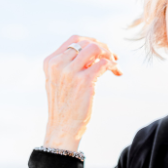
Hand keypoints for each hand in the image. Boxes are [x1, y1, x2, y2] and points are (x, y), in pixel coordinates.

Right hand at [43, 35, 122, 150]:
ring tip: (115, 64)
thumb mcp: (60, 81)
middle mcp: (58, 64)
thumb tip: (94, 53)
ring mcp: (71, 72)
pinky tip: (117, 72)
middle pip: (87, 42)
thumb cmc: (65, 106)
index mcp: (51, 61)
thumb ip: (70, 65)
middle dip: (104, 47)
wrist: (63, 127)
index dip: (92, 41)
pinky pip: (104, 64)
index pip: (74, 39)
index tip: (102, 51)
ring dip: (109, 54)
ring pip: (95, 49)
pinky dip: (113, 65)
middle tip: (113, 58)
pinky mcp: (84, 81)